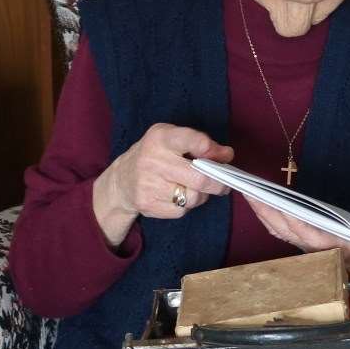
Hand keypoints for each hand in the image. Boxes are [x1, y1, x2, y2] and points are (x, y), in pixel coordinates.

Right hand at [92, 124, 233, 244]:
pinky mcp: (148, 204)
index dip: (211, 149)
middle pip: (199, 177)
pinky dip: (186, 206)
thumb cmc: (156, 155)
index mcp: (161, 138)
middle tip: (223, 184)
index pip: (191, 140)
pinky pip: (181, 210)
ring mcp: (148, 184)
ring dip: (201, 195)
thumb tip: (226, 155)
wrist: (122, 179)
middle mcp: (152, 160)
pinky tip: (179, 197)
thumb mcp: (174, 140)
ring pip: (193, 197)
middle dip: (218, 183)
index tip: (223, 155)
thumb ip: (201, 144)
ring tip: (195, 189)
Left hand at [245, 198, 349, 277]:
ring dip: (263, 213)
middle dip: (265, 210)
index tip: (274, 201)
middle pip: (283, 228)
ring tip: (248, 192)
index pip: (307, 230)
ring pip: (279, 230)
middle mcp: (313, 246)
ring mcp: (306, 246)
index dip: (289, 216)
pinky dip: (269, 218)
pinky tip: (261, 205)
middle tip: (248, 188)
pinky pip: (282, 231)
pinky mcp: (305, 243)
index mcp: (331, 244)